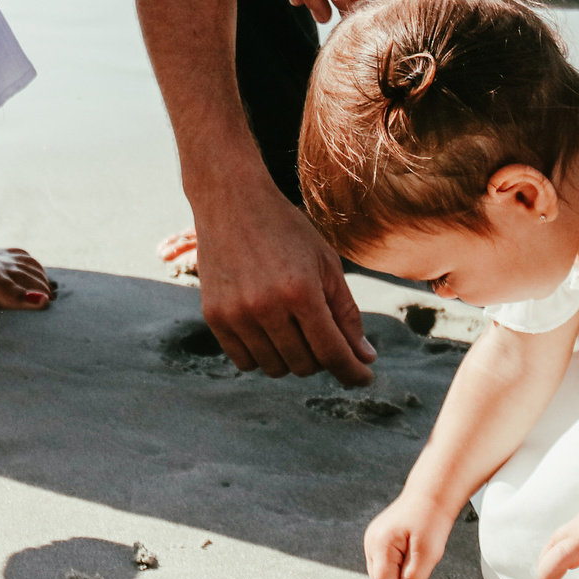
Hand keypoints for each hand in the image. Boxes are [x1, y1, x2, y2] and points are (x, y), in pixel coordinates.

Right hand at [193, 174, 377, 384]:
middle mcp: (266, 307)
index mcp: (301, 291)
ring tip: (294, 328)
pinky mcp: (214, 316)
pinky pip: (244, 361)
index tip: (363, 378)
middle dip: (322, 358)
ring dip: (292, 358)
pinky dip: (262, 355)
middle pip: (305, 365)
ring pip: (274, 368)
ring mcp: (236, 314)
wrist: (230, 201)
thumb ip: (346, 313)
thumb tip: (365, 358)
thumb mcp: (326, 263)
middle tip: (322, 334)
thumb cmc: (286, 229)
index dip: (353, 372)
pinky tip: (268, 332)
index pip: (332, 353)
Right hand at [364, 487, 460, 578]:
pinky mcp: (379, 537)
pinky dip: (395, 569)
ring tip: (417, 562)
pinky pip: (384, 562)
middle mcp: (372, 542)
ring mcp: (373, 538)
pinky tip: (410, 559)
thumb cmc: (431, 520)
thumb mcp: (427, 554)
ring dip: (396, 578)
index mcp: (381, 544)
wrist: (432, 493)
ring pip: (382, 573)